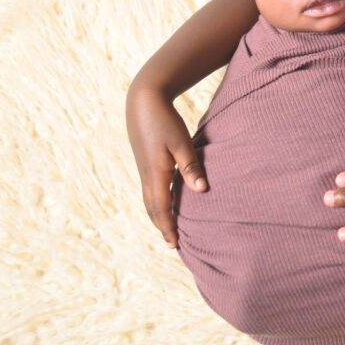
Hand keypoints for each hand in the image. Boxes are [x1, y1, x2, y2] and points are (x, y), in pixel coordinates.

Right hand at [125, 83, 208, 248]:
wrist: (143, 101)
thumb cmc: (165, 120)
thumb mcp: (181, 142)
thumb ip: (191, 166)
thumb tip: (202, 190)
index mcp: (156, 173)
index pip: (162, 208)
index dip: (168, 226)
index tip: (175, 244)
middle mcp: (147, 174)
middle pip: (152, 208)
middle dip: (162, 226)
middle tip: (172, 243)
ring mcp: (143, 168)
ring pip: (149, 199)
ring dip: (157, 215)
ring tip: (167, 227)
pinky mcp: (144, 161)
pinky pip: (149, 189)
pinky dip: (155, 201)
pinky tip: (163, 200)